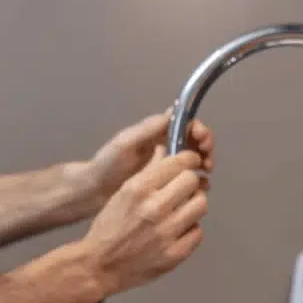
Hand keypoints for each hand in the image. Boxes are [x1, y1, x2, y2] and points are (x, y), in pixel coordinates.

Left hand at [77, 109, 214, 208]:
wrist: (94, 190)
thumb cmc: (107, 164)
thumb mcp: (125, 143)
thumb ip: (148, 129)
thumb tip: (174, 112)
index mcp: (155, 133)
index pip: (184, 124)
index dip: (198, 130)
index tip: (202, 141)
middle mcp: (163, 145)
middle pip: (193, 140)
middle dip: (205, 147)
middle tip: (207, 162)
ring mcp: (164, 164)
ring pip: (193, 158)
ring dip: (204, 163)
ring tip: (205, 175)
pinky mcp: (164, 183)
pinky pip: (186, 178)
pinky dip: (196, 181)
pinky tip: (199, 188)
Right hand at [77, 147, 207, 295]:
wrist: (100, 266)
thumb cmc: (109, 228)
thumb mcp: (122, 193)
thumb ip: (148, 174)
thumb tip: (170, 153)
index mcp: (138, 189)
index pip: (179, 163)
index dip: (188, 160)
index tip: (190, 162)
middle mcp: (154, 208)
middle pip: (193, 181)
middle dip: (190, 182)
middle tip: (183, 188)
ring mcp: (166, 233)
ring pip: (201, 204)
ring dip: (193, 204)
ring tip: (181, 210)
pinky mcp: (175, 254)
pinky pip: (197, 232)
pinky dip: (189, 229)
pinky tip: (176, 231)